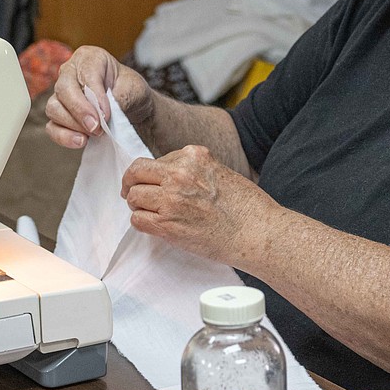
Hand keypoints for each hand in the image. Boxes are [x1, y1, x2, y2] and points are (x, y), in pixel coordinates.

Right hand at [45, 46, 153, 148]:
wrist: (132, 109)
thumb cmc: (131, 92)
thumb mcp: (135, 89)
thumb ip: (121, 97)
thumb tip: (104, 111)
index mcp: (89, 58)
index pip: (86, 73)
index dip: (95, 94)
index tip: (107, 114)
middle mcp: (70, 73)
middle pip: (63, 89)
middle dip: (80, 111)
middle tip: (97, 127)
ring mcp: (61, 95)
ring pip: (54, 108)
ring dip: (73, 125)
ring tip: (95, 134)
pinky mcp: (59, 116)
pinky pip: (52, 127)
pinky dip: (64, 137)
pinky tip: (82, 141)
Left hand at [120, 145, 274, 266]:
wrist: (257, 232)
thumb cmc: (246, 206)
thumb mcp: (219, 171)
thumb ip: (193, 170)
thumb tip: (170, 176)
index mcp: (193, 156)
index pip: (156, 160)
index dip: (153, 173)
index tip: (153, 182)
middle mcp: (179, 174)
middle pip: (136, 172)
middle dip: (132, 183)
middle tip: (132, 192)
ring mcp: (171, 199)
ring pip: (134, 196)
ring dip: (138, 204)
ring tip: (150, 212)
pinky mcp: (167, 225)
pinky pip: (137, 220)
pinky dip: (141, 222)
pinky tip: (155, 225)